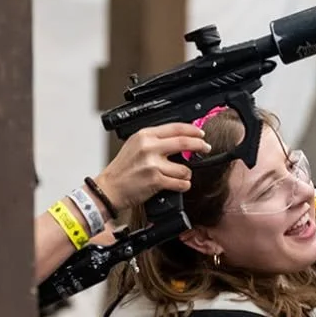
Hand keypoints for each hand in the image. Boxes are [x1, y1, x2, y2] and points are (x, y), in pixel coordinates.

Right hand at [94, 123, 211, 215]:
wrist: (109, 188)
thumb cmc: (122, 169)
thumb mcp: (135, 145)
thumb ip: (155, 141)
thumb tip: (179, 139)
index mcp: (145, 135)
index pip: (175, 128)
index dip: (192, 131)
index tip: (200, 134)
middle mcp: (149, 147)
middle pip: (184, 142)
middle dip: (200, 146)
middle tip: (206, 148)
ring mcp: (153, 164)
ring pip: (184, 168)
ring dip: (187, 173)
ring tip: (181, 176)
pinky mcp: (155, 180)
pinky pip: (180, 183)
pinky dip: (183, 185)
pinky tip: (179, 185)